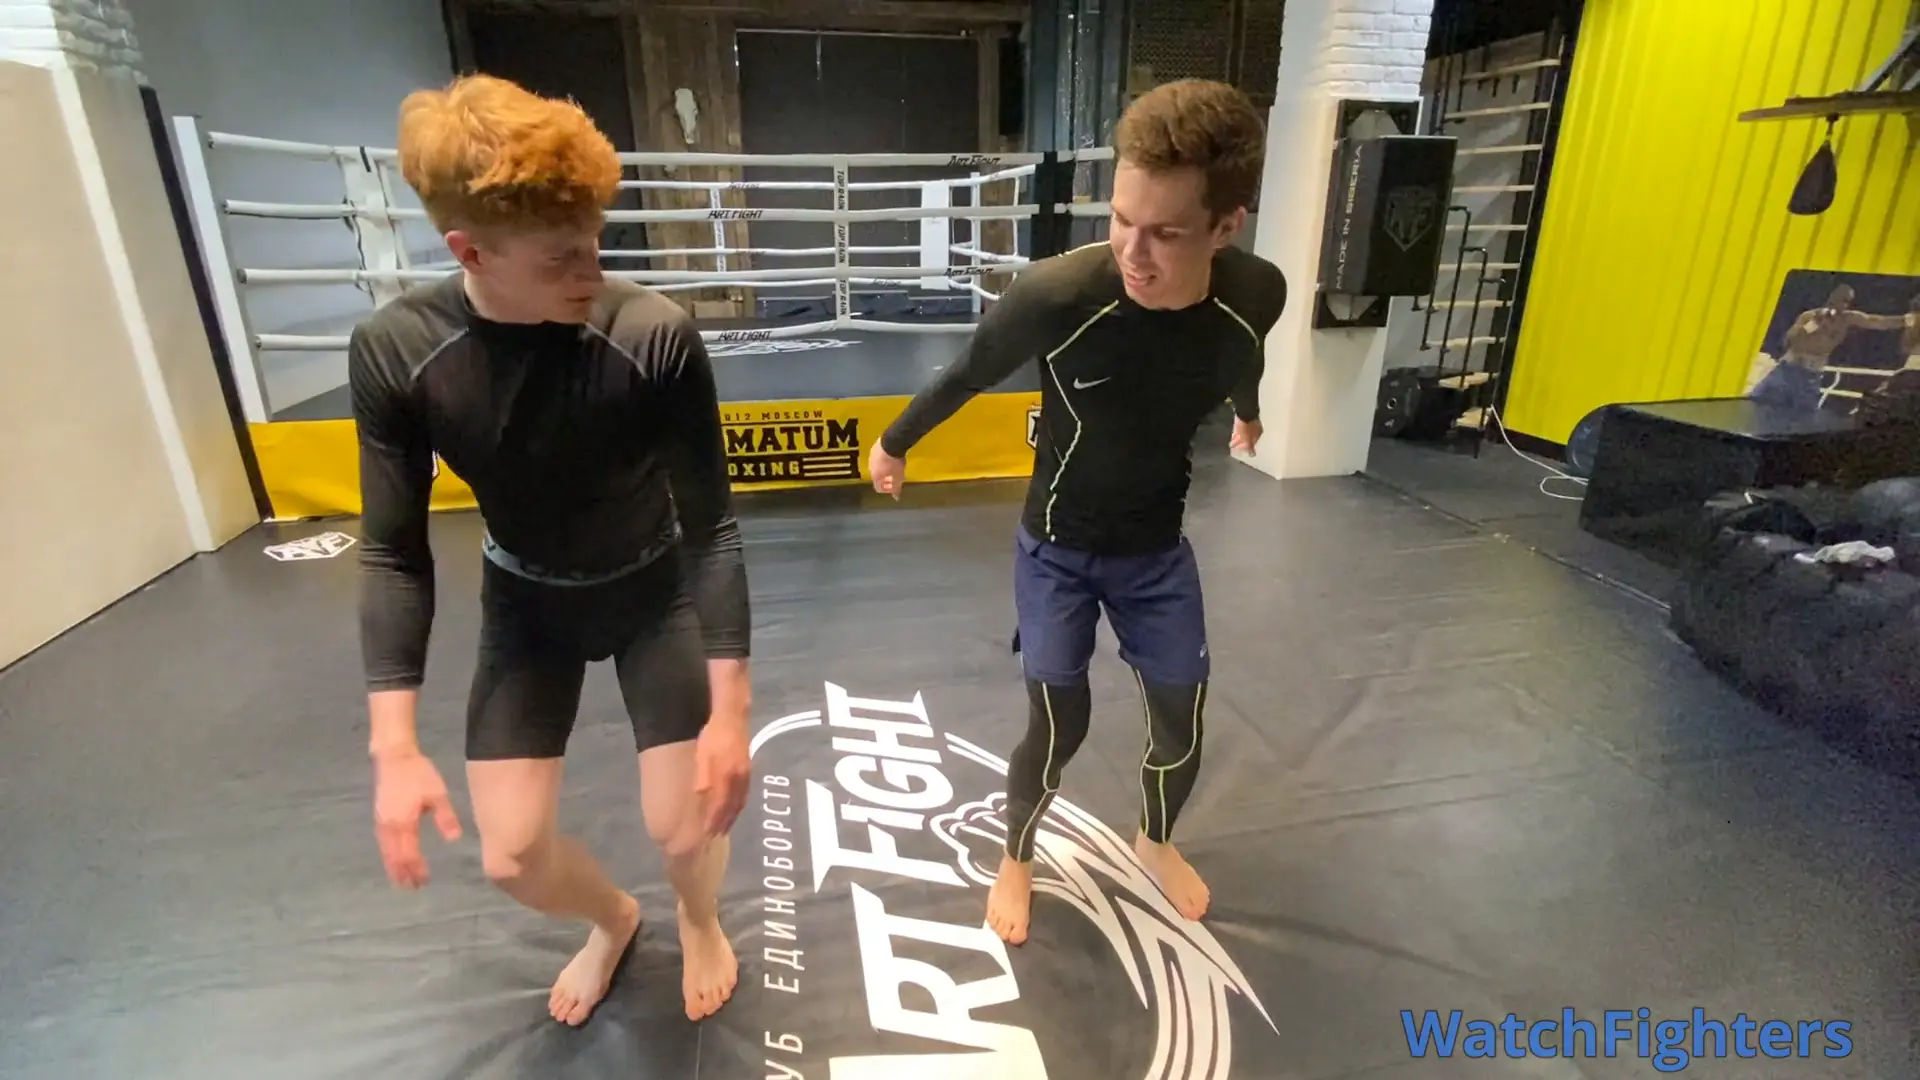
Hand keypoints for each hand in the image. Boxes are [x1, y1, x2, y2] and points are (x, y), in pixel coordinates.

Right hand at [372, 750, 461, 888]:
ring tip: (401, 881)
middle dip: (403, 874)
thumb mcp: (437, 794)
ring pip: (385, 853)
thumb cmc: (418, 774)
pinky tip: (393, 859)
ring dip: (393, 868)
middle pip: (394, 858)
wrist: (393, 757)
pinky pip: (382, 844)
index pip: (409, 854)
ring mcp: (381, 822)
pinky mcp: (378, 816)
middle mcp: (388, 827)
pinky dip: (388, 856)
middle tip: (412, 889)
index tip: (425, 880)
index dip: (416, 869)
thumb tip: (454, 839)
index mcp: (404, 823)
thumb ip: (445, 817)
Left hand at [695, 718, 751, 837]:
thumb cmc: (713, 736)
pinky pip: (745, 793)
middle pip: (732, 807)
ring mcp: (745, 774)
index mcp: (726, 776)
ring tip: (726, 827)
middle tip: (716, 836)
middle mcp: (738, 779)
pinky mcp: (748, 769)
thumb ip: (703, 776)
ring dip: (733, 816)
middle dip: (724, 823)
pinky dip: (740, 805)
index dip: (713, 820)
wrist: (732, 717)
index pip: (719, 805)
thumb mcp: (702, 754)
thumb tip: (700, 795)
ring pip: (740, 801)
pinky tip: (735, 807)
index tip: (707, 834)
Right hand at [869, 443, 905, 498]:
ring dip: (884, 469)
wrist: (893, 442)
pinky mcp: (874, 448)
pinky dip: (883, 460)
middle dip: (885, 480)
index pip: (878, 488)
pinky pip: (878, 457)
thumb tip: (896, 497)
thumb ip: (896, 488)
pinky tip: (890, 458)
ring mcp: (871, 457)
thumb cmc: (895, 461)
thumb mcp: (898, 476)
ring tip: (893, 468)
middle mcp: (871, 467)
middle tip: (894, 478)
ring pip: (877, 467)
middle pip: (877, 477)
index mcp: (875, 476)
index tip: (894, 488)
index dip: (886, 490)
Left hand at [1230, 417, 1261, 454]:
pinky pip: (1242, 427)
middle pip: (1248, 438)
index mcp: (1258, 434)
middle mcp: (1256, 429)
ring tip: (1231, 441)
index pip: (1252, 444)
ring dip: (1238, 438)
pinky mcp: (1245, 417)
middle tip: (1233, 446)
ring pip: (1244, 433)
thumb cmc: (1246, 426)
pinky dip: (1238, 431)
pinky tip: (1234, 432)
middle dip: (1241, 443)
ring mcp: (1251, 422)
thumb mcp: (1247, 439)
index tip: (1238, 450)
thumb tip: (1253, 455)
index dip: (1246, 448)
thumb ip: (1249, 446)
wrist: (1244, 409)